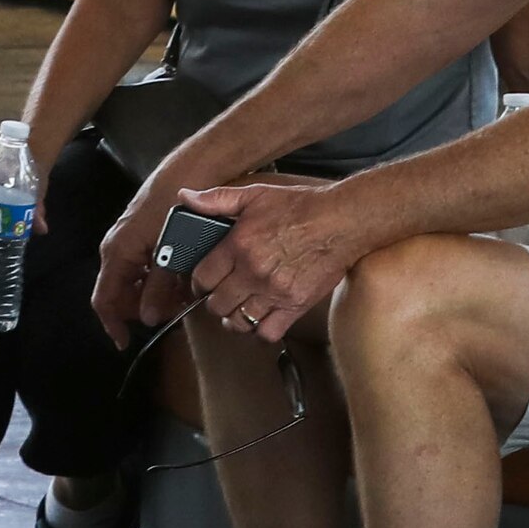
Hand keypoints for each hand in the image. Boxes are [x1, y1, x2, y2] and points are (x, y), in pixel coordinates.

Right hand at [88, 180, 192, 344]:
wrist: (186, 172)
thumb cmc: (173, 209)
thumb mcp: (169, 251)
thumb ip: (158, 287)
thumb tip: (148, 319)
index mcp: (116, 254)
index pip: (104, 299)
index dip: (113, 324)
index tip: (126, 343)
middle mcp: (117, 250)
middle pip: (122, 293)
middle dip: (144, 308)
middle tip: (172, 313)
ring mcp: (130, 244)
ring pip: (137, 282)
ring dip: (156, 294)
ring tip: (182, 296)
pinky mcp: (143, 238)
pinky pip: (146, 268)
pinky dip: (161, 279)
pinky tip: (182, 279)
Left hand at [186, 180, 362, 345]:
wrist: (342, 221)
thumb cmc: (301, 207)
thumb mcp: (255, 194)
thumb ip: (217, 198)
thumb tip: (185, 197)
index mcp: (239, 245)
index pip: (202, 278)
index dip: (199, 282)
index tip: (205, 282)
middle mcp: (253, 272)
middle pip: (216, 305)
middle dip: (215, 301)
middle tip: (222, 294)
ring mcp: (274, 292)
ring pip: (238, 322)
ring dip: (234, 319)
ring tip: (239, 308)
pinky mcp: (295, 305)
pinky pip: (268, 333)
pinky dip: (260, 331)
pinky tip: (261, 319)